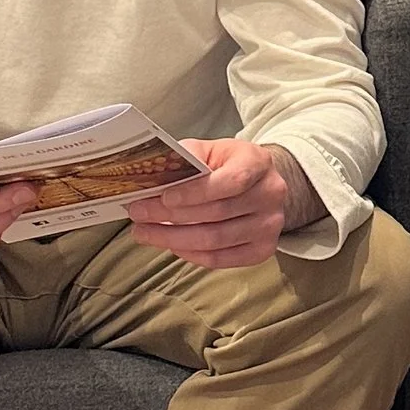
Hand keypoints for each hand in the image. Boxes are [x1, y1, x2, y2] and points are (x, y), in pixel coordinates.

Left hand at [127, 137, 312, 269]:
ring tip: (145, 232)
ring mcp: (270, 225)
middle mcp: (271, 194)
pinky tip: (170, 245)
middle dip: (171, 216)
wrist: (257, 184)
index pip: (231, 181)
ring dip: (173, 238)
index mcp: (258, 162)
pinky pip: (220, 259)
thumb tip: (150, 177)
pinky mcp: (262, 249)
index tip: (163, 197)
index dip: (195, 192)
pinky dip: (190, 254)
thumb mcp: (208, 150)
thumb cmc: (226, 165)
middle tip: (138, 214)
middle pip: (218, 213)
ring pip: (215, 240)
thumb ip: (184, 159)